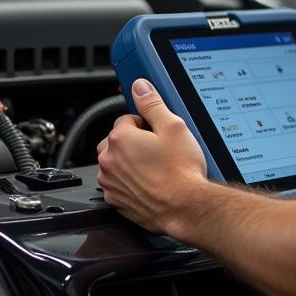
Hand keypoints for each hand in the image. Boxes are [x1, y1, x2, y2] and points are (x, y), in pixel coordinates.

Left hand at [96, 78, 208, 233]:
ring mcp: (110, 183)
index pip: (126, 119)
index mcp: (120, 138)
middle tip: (158, 151)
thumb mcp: (173, 127)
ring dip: (130, 163)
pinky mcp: (116, 201)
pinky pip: (119, 185)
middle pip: (117, 142)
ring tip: (156, 169)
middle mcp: (109, 160)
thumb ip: (152, 104)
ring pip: (117, 164)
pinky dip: (130, 183)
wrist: (186, 208)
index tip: (157, 134)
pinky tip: (151, 184)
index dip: (145, 125)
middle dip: (134, 143)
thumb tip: (140, 87)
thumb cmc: (181, 171)